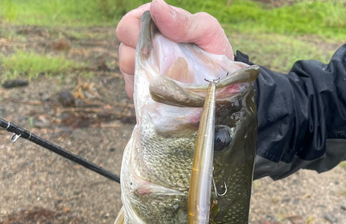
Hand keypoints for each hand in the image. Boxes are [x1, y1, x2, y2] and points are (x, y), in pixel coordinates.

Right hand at [116, 0, 232, 97]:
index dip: (133, 33)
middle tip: (159, 63)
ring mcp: (142, 69)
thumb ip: (183, 20)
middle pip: (123, 50)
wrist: (221, 81)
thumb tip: (156, 6)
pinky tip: (164, 90)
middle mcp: (143, 45)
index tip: (150, 43)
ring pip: (127, 72)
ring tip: (166, 77)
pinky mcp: (144, 91)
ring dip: (145, 75)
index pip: (128, 24)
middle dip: (137, 57)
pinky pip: (136, 92)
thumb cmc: (213, 49)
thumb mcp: (206, 30)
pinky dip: (148, 93)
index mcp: (154, 24)